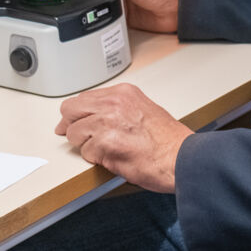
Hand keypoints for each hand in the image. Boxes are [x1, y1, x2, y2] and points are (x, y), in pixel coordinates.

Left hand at [55, 83, 191, 192]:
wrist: (179, 157)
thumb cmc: (167, 140)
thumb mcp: (142, 109)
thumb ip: (117, 108)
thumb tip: (94, 116)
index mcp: (122, 93)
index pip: (84, 97)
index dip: (76, 113)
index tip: (73, 120)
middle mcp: (112, 103)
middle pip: (71, 110)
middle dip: (71, 125)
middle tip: (75, 136)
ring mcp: (106, 122)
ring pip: (74, 133)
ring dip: (85, 145)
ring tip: (105, 150)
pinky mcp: (103, 144)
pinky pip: (85, 152)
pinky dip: (94, 159)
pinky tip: (111, 158)